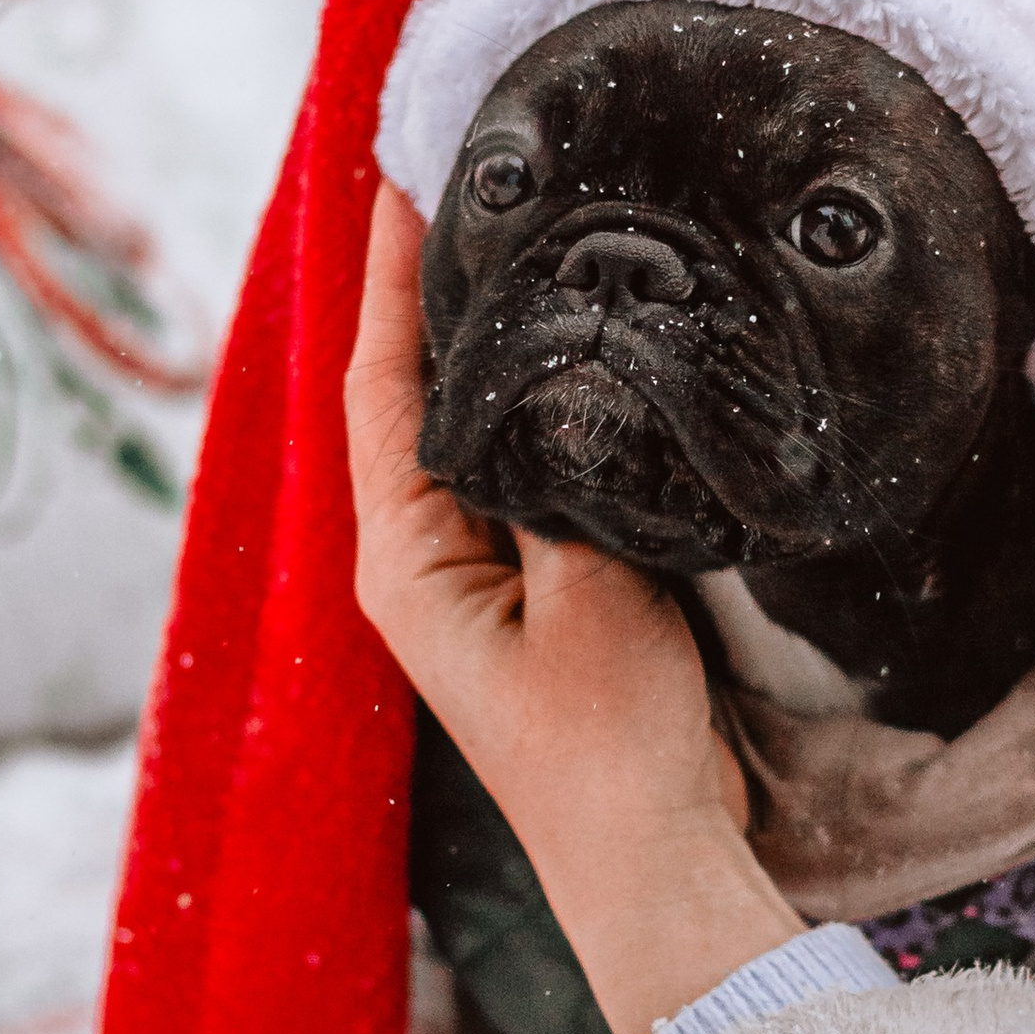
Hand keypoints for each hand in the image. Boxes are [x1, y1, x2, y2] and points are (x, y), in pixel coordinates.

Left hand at [344, 183, 803, 1033]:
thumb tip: (546, 359)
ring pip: (465, 425)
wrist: (657, 859)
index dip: (386, 274)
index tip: (402, 175)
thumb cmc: (612, 743)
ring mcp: (473, 576)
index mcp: (400, 556)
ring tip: (513, 234)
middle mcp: (417, 558)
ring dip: (480, 338)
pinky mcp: (532, 589)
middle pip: (408, 391)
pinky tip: (567, 349)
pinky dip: (530, 397)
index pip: (377, 382)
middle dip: (427, 287)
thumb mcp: (590, 585)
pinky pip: (516, 463)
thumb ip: (558, 465)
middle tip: (463, 176)